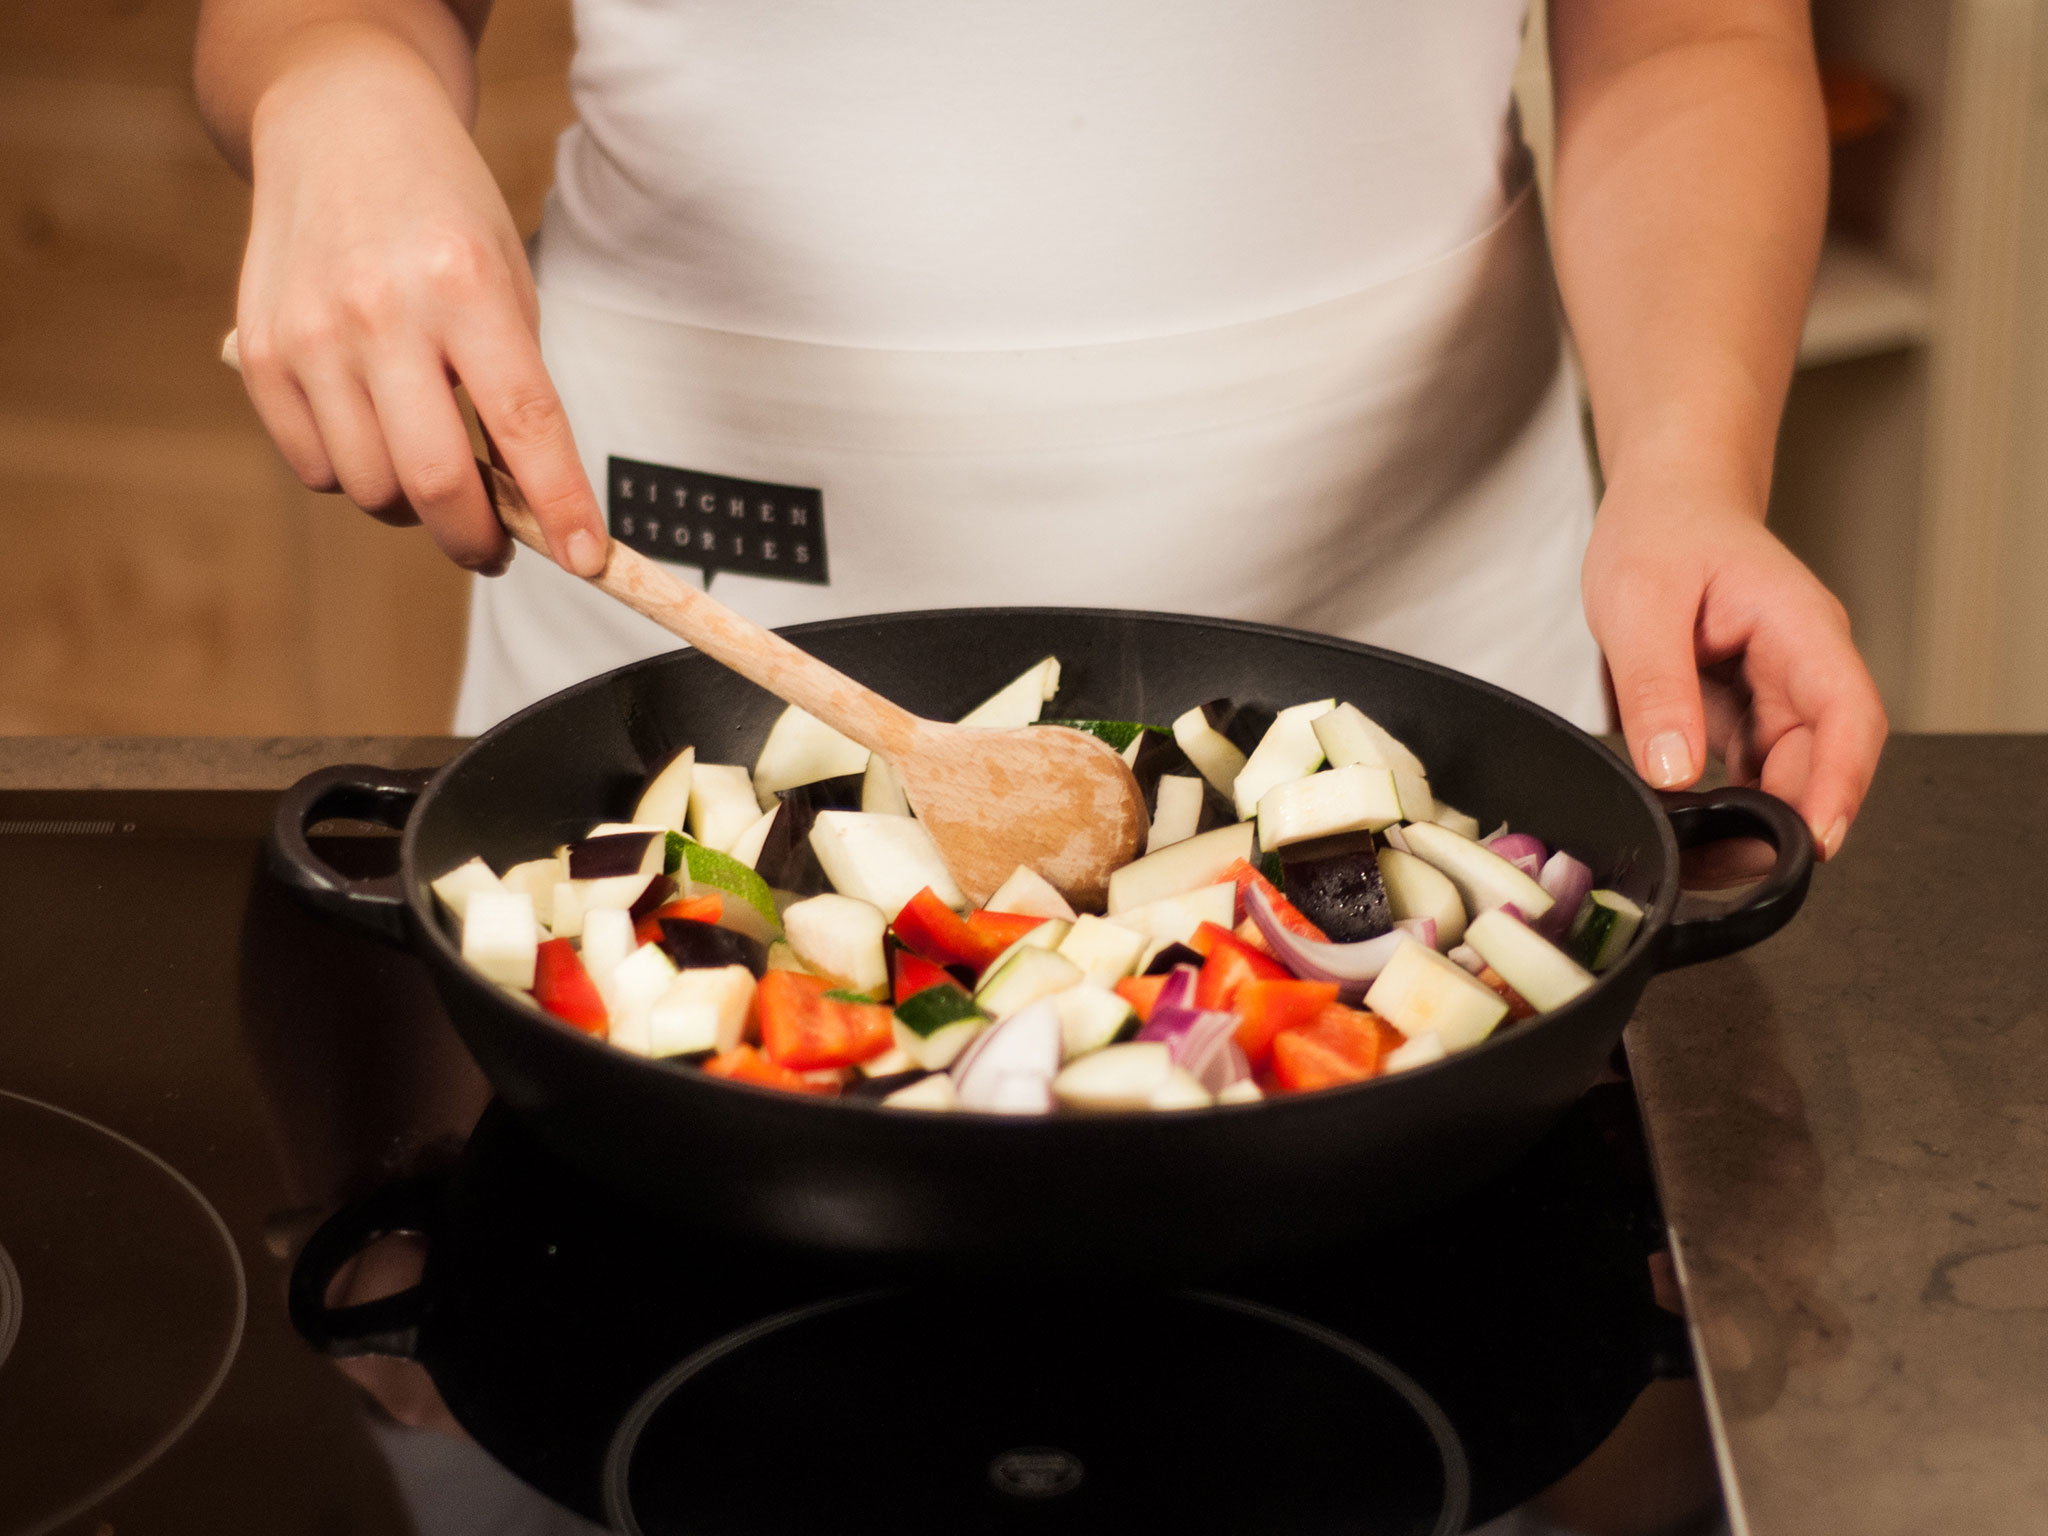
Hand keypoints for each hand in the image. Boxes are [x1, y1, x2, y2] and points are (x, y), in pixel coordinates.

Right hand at [232, 36, 604, 575]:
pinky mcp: (258, 352)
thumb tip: (530, 506)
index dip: (560, 507)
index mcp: (464, 286)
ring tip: (436, 471)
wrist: (337, 123)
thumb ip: (517, 388)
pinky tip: (377, 437)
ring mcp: (310, 334)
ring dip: (415, 509)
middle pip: (433, 481)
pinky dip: (356, 477)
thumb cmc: (441, 211)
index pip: (526, 425)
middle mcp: (381, 311)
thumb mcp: (507, 277)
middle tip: (499, 545)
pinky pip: (315, 467)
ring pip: (370, 488)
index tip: (587, 560)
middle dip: (477, 539)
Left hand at [1581, 473, 1886, 859]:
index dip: (1840, 783)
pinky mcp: (1746, 708)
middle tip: (1734, 868)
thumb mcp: (1640, 600)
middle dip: (1790, 818)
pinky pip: (1748, 765)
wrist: (1662, 503)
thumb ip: (1656, 685)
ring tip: (1708, 857)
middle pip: (1821, 757)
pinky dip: (1726, 798)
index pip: (1847, 714)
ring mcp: (1777, 689)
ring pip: (1785, 770)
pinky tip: (1693, 822)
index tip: (1819, 838)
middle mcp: (1801, 663)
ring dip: (1757, 815)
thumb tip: (1673, 769)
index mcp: (1798, 627)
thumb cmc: (1661, 533)